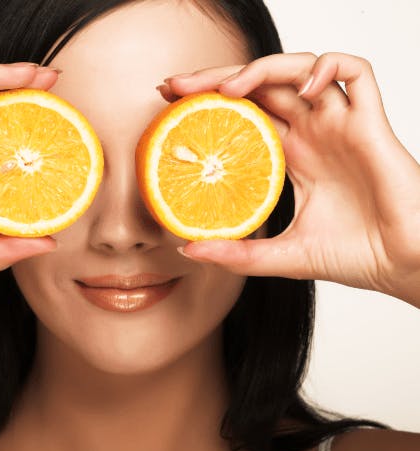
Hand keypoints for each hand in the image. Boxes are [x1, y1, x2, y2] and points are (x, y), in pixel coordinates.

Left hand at [160, 52, 419, 303]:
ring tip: (227, 89)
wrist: (403, 267)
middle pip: (261, 85)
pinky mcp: (371, 123)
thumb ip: (237, 254)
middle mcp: (313, 132)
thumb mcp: (281, 255)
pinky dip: (327, 67)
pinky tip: (302, 87)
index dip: (208, 102)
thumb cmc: (354, 256)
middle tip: (176, 87)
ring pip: (300, 69)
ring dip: (262, 68)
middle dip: (217, 78)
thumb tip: (188, 249)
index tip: (169, 104)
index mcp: (291, 155)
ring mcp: (340, 124)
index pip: (243, 113)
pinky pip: (356, 73)